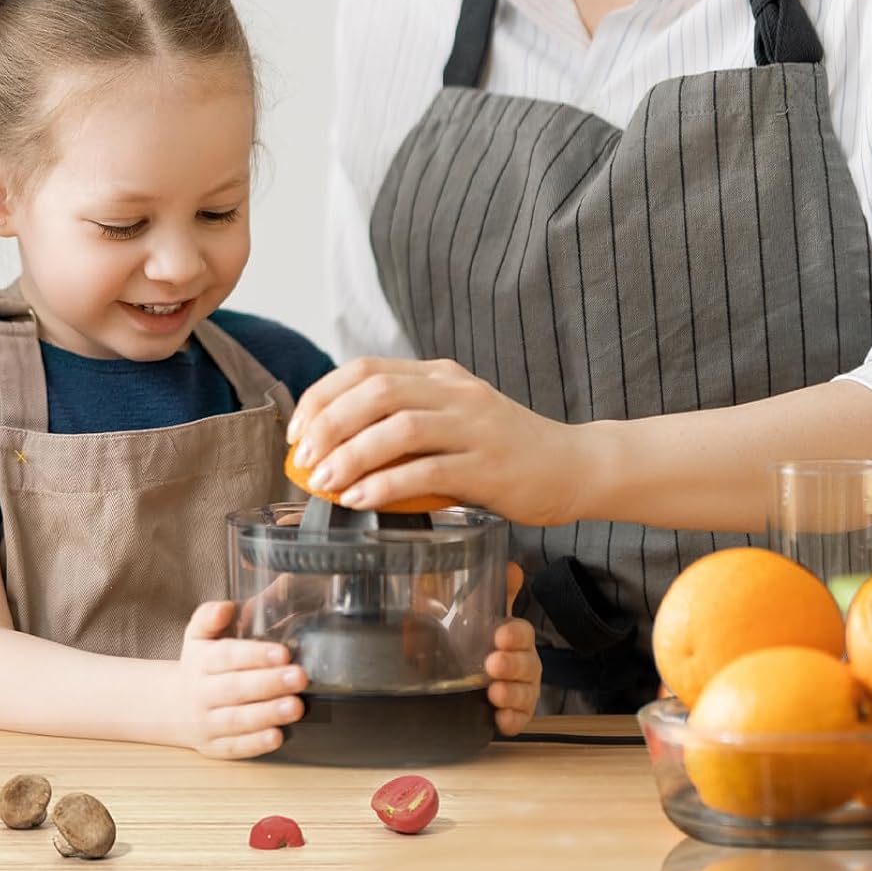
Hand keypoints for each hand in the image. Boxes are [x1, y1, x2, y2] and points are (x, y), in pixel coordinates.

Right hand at [168, 601, 306, 758]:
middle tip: (299, 677)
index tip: (283, 652)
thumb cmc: (197, 664)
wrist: (170, 706)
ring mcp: (206, 722)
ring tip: (296, 707)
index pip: (227, 656)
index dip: (255, 655)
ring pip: (237, 720)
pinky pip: (234, 747)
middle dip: (269, 683)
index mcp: (200, 661)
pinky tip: (277, 737)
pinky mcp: (214, 747)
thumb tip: (226, 607)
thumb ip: (210, 616)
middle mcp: (201, 693)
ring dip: (268, 714)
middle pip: (235, 688)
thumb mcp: (197, 635)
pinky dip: (255, 744)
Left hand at [285, 356, 581, 525]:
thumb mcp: (454, 418)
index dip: (324, 396)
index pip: (367, 369)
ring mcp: (474, 428)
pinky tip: (361, 501)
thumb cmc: (504, 450)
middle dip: (330, 424)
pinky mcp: (488, 467)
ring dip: (352, 456)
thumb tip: (337, 445)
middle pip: (376, 392)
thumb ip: (408, 420)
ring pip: (398, 429)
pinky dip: (387, 485)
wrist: (573, 466)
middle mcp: (454, 393)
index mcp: (439, 376)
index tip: (298, 429)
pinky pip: (428, 472)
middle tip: (304, 459)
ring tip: (325, 483)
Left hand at [488, 562, 540, 735]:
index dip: (514, 634)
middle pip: (528, 664)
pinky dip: (512, 721)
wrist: (458, 671)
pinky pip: (519, 720)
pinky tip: (500, 719)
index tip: (499, 635)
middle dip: (512, 665)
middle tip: (492, 664)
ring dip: (512, 694)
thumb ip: (491, 591)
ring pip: (526, 694)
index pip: (522, 633)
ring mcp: (520, 690)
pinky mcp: (512, 714)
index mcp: (514, 637)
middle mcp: (522, 663)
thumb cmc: (472, 636)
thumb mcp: (476, 611)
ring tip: (494, 693)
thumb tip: (511, 567)